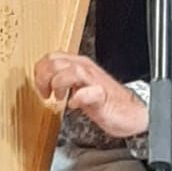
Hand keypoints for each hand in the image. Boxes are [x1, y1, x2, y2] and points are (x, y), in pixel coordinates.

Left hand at [34, 53, 149, 138]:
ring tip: (58, 98)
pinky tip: (74, 105)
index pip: (51, 57)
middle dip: (44, 78)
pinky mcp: (103, 97)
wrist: (131, 113)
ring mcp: (95, 82)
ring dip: (59, 84)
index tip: (40, 86)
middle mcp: (86, 70)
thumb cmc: (106, 101)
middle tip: (46, 93)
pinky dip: (78, 98)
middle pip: (56, 61)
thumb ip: (64, 81)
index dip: (40, 71)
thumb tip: (44, 82)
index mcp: (79, 65)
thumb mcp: (79, 87)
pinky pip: (89, 92)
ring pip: (71, 71)